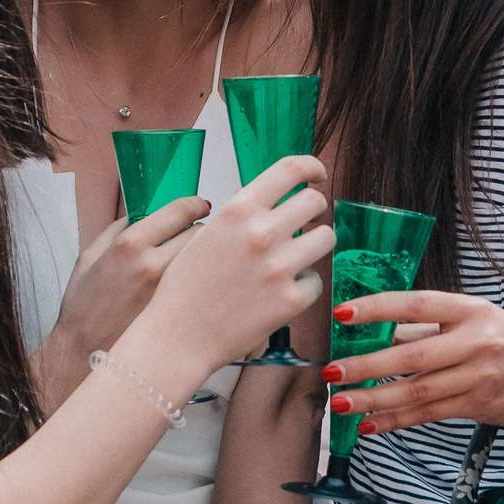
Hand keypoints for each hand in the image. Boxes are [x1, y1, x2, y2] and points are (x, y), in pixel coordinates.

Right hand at [37, 198, 210, 407]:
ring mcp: (172, 293)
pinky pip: (204, 288)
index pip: (180, 211)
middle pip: (202, 234)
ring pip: (208, 262)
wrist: (84, 352)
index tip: (201, 205)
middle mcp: (154, 266)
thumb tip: (146, 211)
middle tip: (196, 239)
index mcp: (130, 245)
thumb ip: (119, 228)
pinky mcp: (181, 315)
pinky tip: (194, 290)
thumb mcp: (90, 256)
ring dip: (206, 258)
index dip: (196, 204)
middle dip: (201, 233)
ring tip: (195, 266)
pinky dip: (204, 284)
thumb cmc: (84, 306)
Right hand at [140, 156, 333, 373]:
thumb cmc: (185, 288)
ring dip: (314, 244)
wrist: (178, 337)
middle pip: (314, 202)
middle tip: (305, 222)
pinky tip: (279, 293)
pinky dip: (302, 286)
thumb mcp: (206, 235)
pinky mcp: (292, 300)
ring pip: (325, 238)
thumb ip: (239, 215)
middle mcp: (263, 233)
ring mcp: (280, 267)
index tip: (316, 173)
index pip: (290, 169)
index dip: (310, 167)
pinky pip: (315, 281)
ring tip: (295, 257)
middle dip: (314, 210)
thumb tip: (268, 201)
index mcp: (239, 210)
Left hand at [320, 290, 503, 433]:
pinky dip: (396, 420)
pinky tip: (369, 424)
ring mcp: (479, 377)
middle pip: (414, 356)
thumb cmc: (498, 338)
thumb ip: (423, 326)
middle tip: (332, 371)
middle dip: (368, 365)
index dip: (380, 308)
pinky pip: (429, 414)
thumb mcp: (468, 319)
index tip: (343, 314)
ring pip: (418, 391)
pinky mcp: (478, 406)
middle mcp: (476, 343)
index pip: (419, 305)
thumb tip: (369, 332)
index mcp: (470, 310)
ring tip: (341, 403)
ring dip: (374, 399)